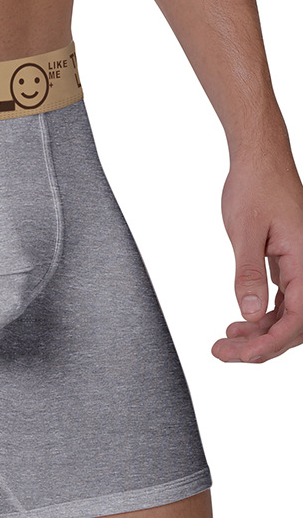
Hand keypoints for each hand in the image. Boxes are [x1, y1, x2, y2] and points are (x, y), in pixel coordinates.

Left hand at [212, 143, 302, 362]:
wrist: (259, 161)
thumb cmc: (255, 188)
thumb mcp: (245, 233)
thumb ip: (249, 275)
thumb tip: (252, 313)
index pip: (298, 318)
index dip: (270, 343)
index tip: (242, 355)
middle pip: (295, 323)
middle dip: (260, 344)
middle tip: (222, 352)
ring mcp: (302, 266)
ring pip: (289, 314)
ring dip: (259, 333)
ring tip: (225, 341)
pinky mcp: (290, 263)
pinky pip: (284, 300)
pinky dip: (262, 315)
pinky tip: (240, 322)